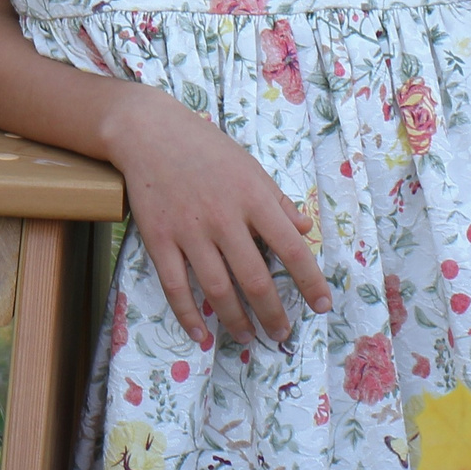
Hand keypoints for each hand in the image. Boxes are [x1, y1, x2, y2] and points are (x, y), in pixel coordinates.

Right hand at [101, 83, 331, 347]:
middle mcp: (224, 218)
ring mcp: (190, 231)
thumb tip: (306, 230)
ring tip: (247, 338)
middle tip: (281, 333)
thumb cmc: (206, 148)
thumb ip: (278, 200)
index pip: (292, 248)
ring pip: (218, 289)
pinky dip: (189, 316)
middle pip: (255, 279)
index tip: (321, 305)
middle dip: (272, 314)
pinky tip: (202, 334)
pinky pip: (176, 287)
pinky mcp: (159, 239)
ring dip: (236, 321)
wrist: (148, 132)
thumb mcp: (250, 167)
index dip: (310, 281)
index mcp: (253, 198)